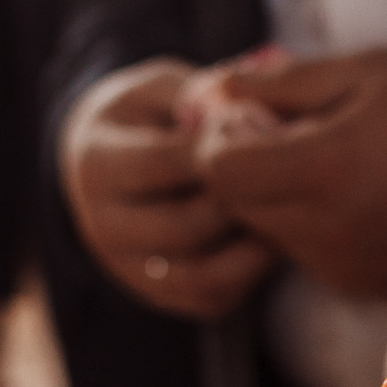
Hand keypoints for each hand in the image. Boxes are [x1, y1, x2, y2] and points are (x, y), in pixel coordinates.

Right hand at [61, 57, 278, 319]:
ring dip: (255, 244)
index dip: (222, 146)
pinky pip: (214, 297)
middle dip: (244, 199)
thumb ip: (202, 97)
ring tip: (285, 208)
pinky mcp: (159, 295)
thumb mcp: (165, 89)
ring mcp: (129, 269)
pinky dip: (252, 273)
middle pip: (188, 226)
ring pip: (205, 275)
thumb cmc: (151, 117)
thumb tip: (252, 114)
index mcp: (97, 164)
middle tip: (289, 174)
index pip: (166, 162)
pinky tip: (270, 236)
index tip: (267, 127)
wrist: (113, 165)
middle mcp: (104, 225)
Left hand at [194, 50, 386, 297]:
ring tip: (318, 158)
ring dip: (270, 192)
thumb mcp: (364, 71)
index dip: (221, 137)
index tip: (251, 114)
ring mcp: (336, 260)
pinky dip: (301, 218)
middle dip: (243, 164)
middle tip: (282, 131)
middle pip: (234, 202)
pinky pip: (296, 247)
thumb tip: (212, 90)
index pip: (221, 169)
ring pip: (261, 227)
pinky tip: (341, 191)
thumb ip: (282, 82)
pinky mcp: (348, 278)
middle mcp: (325, 225)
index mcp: (326, 166)